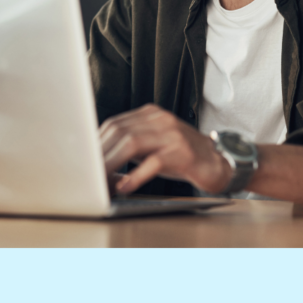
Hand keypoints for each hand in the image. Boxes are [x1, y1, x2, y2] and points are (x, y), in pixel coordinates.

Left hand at [99, 104, 231, 194]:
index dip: (96, 143)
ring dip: (112, 164)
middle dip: (100, 154)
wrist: (219, 162)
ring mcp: (172, 134)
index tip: (83, 161)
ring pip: (132, 143)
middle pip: (120, 131)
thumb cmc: (182, 157)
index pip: (115, 124)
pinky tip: (125, 187)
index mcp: (150, 115)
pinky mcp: (182, 152)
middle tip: (87, 174)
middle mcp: (160, 119)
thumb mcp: (154, 146)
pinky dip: (135, 175)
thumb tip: (99, 161)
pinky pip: (153, 162)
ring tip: (100, 181)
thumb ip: (130, 147)